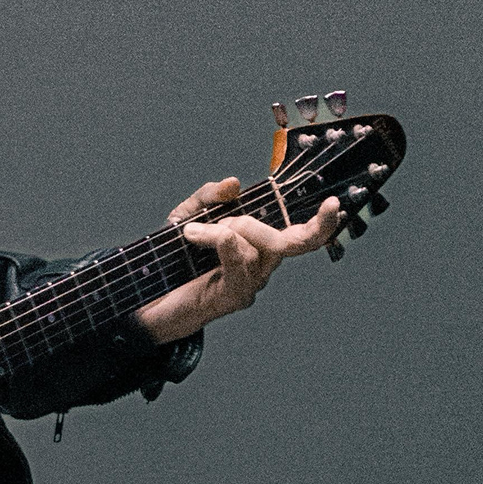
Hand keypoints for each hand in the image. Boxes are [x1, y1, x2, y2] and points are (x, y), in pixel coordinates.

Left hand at [136, 175, 342, 346]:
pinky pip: (239, 258)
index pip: (302, 237)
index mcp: (260, 246)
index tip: (334, 204)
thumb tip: (235, 184)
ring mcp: (252, 284)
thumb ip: (210, 196)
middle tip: (212, 224)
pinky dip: (218, 239)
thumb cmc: (172, 261)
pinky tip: (195, 236)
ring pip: (260, 246)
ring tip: (192, 233)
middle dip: (250, 222)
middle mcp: (263, 267)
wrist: (147, 300)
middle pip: (288, 241)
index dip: (323, 225)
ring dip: (224, 230)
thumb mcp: (185, 216)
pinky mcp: (235, 296)